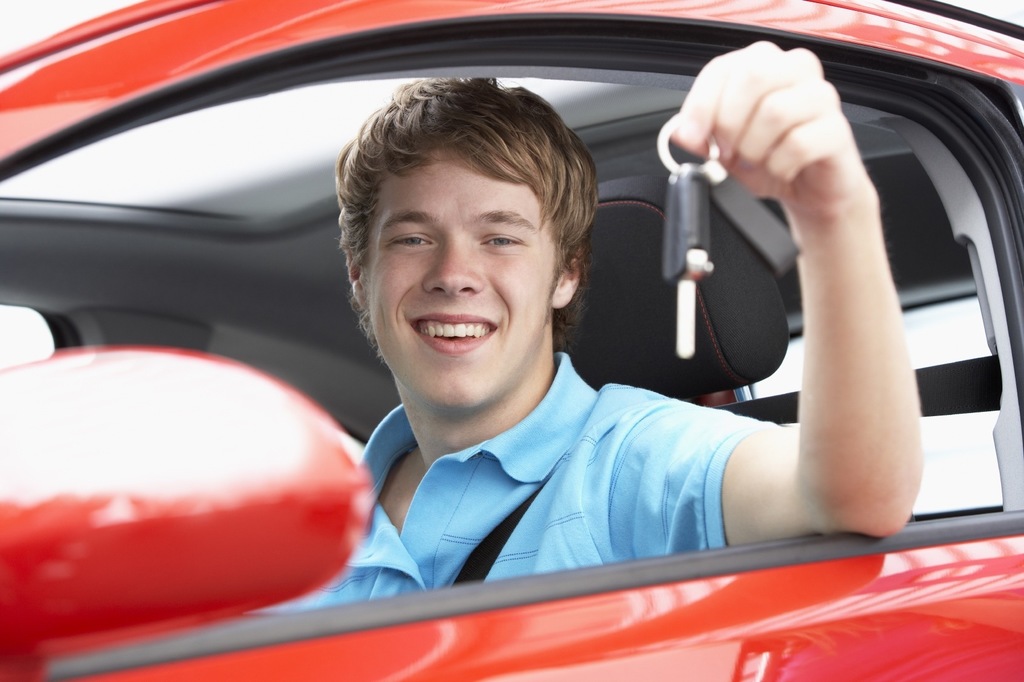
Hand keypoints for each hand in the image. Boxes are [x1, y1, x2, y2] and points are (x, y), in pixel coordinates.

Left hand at [671, 42, 873, 233]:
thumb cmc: (770, 158)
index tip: (692, 137)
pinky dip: (779, 166)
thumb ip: (699, 133)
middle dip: (729, 122)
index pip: (723, 67)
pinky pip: (799, 144)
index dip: (701, 105)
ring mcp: (821, 97)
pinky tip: (781, 169)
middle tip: (728, 150)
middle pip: (753, 77)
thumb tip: (681, 130)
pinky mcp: (837, 129)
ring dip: (754, 149)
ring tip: (757, 162)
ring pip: (775, 111)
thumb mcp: (723, 147)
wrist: (810, 190)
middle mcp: (795, 70)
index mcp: (763, 64)